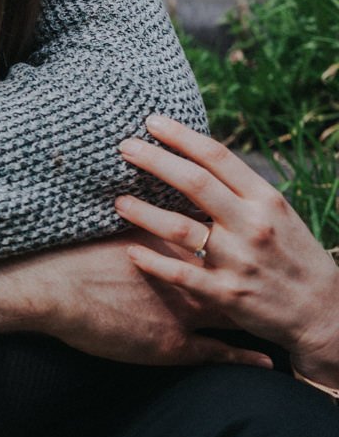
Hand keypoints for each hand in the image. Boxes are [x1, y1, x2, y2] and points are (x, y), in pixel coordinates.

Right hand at [0, 233, 273, 367]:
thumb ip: (140, 222)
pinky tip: (263, 363)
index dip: (238, 242)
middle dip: (257, 278)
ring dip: (256, 318)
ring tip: (272, 321)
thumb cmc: (71, 256)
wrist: (51, 289)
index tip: (247, 244)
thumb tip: (147, 208)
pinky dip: (245, 358)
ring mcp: (185, 311)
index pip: (220, 241)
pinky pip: (220, 353)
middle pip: (238, 276)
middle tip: (268, 281)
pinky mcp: (174, 344)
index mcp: (172, 243)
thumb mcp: (112, 227)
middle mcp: (188, 275)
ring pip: (236, 314)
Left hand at [116, 114, 338, 384]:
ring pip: (181, 228)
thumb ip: (240, 189)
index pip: (218, 157)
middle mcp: (253, 225)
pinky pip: (181, 274)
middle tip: (123, 147)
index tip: (150, 122)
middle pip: (195, 184)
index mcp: (266, 200)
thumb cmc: (293, 256)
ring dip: (144, 212)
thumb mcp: (278, 214)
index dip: (181, 136)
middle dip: (154, 161)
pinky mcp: (228, 294)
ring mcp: (240, 260)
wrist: (325, 314)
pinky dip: (153, 262)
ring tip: (118, 202)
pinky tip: (131, 252)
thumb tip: (194, 156)